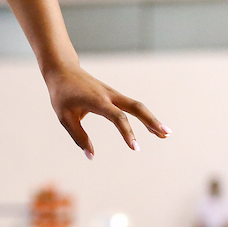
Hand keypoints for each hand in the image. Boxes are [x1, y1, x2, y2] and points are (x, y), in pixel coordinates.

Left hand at [44, 62, 169, 157]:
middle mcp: (108, 95)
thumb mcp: (64, 116)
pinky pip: (132, 105)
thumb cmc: (61, 94)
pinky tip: (151, 127)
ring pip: (137, 105)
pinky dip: (143, 115)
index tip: (135, 148)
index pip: (117, 117)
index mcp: (96, 101)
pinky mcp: (113, 95)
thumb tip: (91, 156)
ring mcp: (113, 94)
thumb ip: (78, 136)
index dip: (127, 132)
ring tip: (165, 134)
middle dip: (151, 120)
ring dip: (151, 119)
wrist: (62, 69)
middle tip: (166, 134)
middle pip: (136, 107)